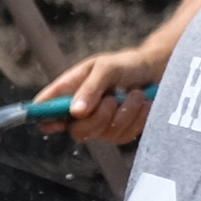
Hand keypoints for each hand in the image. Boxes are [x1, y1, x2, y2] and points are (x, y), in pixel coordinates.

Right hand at [41, 40, 173, 146]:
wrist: (156, 71)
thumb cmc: (126, 64)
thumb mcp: (106, 68)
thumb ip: (89, 88)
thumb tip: (75, 112)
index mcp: (67, 91)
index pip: (44, 111)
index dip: (46, 119)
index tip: (61, 120)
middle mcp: (80, 111)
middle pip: (76, 132)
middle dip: (98, 118)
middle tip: (112, 99)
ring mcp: (100, 123)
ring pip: (104, 134)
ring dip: (125, 113)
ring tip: (135, 93)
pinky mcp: (120, 131)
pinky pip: (124, 136)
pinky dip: (137, 119)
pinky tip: (143, 104)